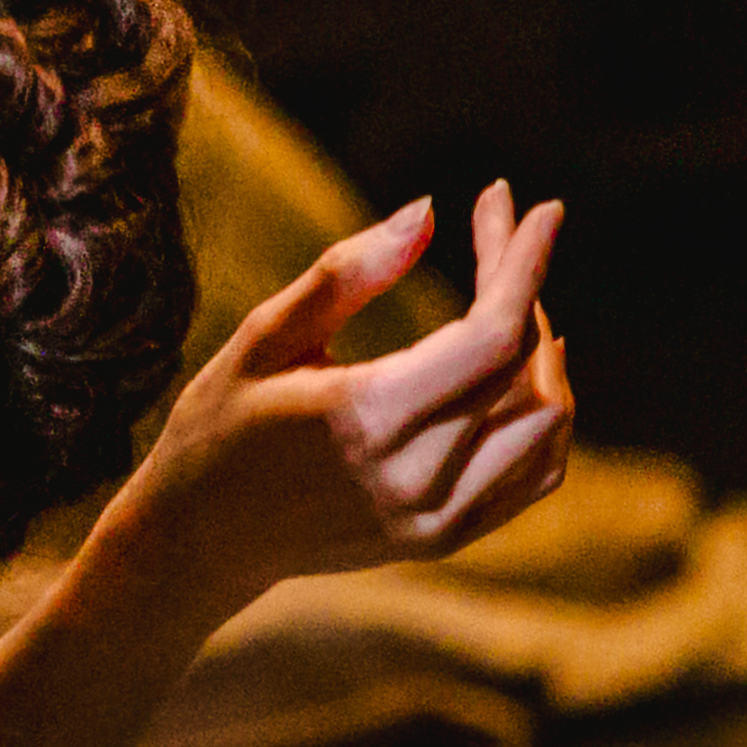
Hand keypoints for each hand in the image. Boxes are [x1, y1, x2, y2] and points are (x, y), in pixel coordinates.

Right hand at [141, 179, 573, 599]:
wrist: (200, 539)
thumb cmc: (220, 423)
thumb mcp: (263, 337)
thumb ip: (346, 274)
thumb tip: (427, 210)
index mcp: (364, 417)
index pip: (490, 335)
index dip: (523, 264)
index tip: (538, 207)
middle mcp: (413, 476)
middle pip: (523, 369)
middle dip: (526, 287)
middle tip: (498, 233)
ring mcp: (436, 517)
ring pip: (546, 426)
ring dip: (543, 355)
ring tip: (510, 303)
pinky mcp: (444, 537)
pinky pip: (534, 473)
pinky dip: (543, 415)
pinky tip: (521, 374)